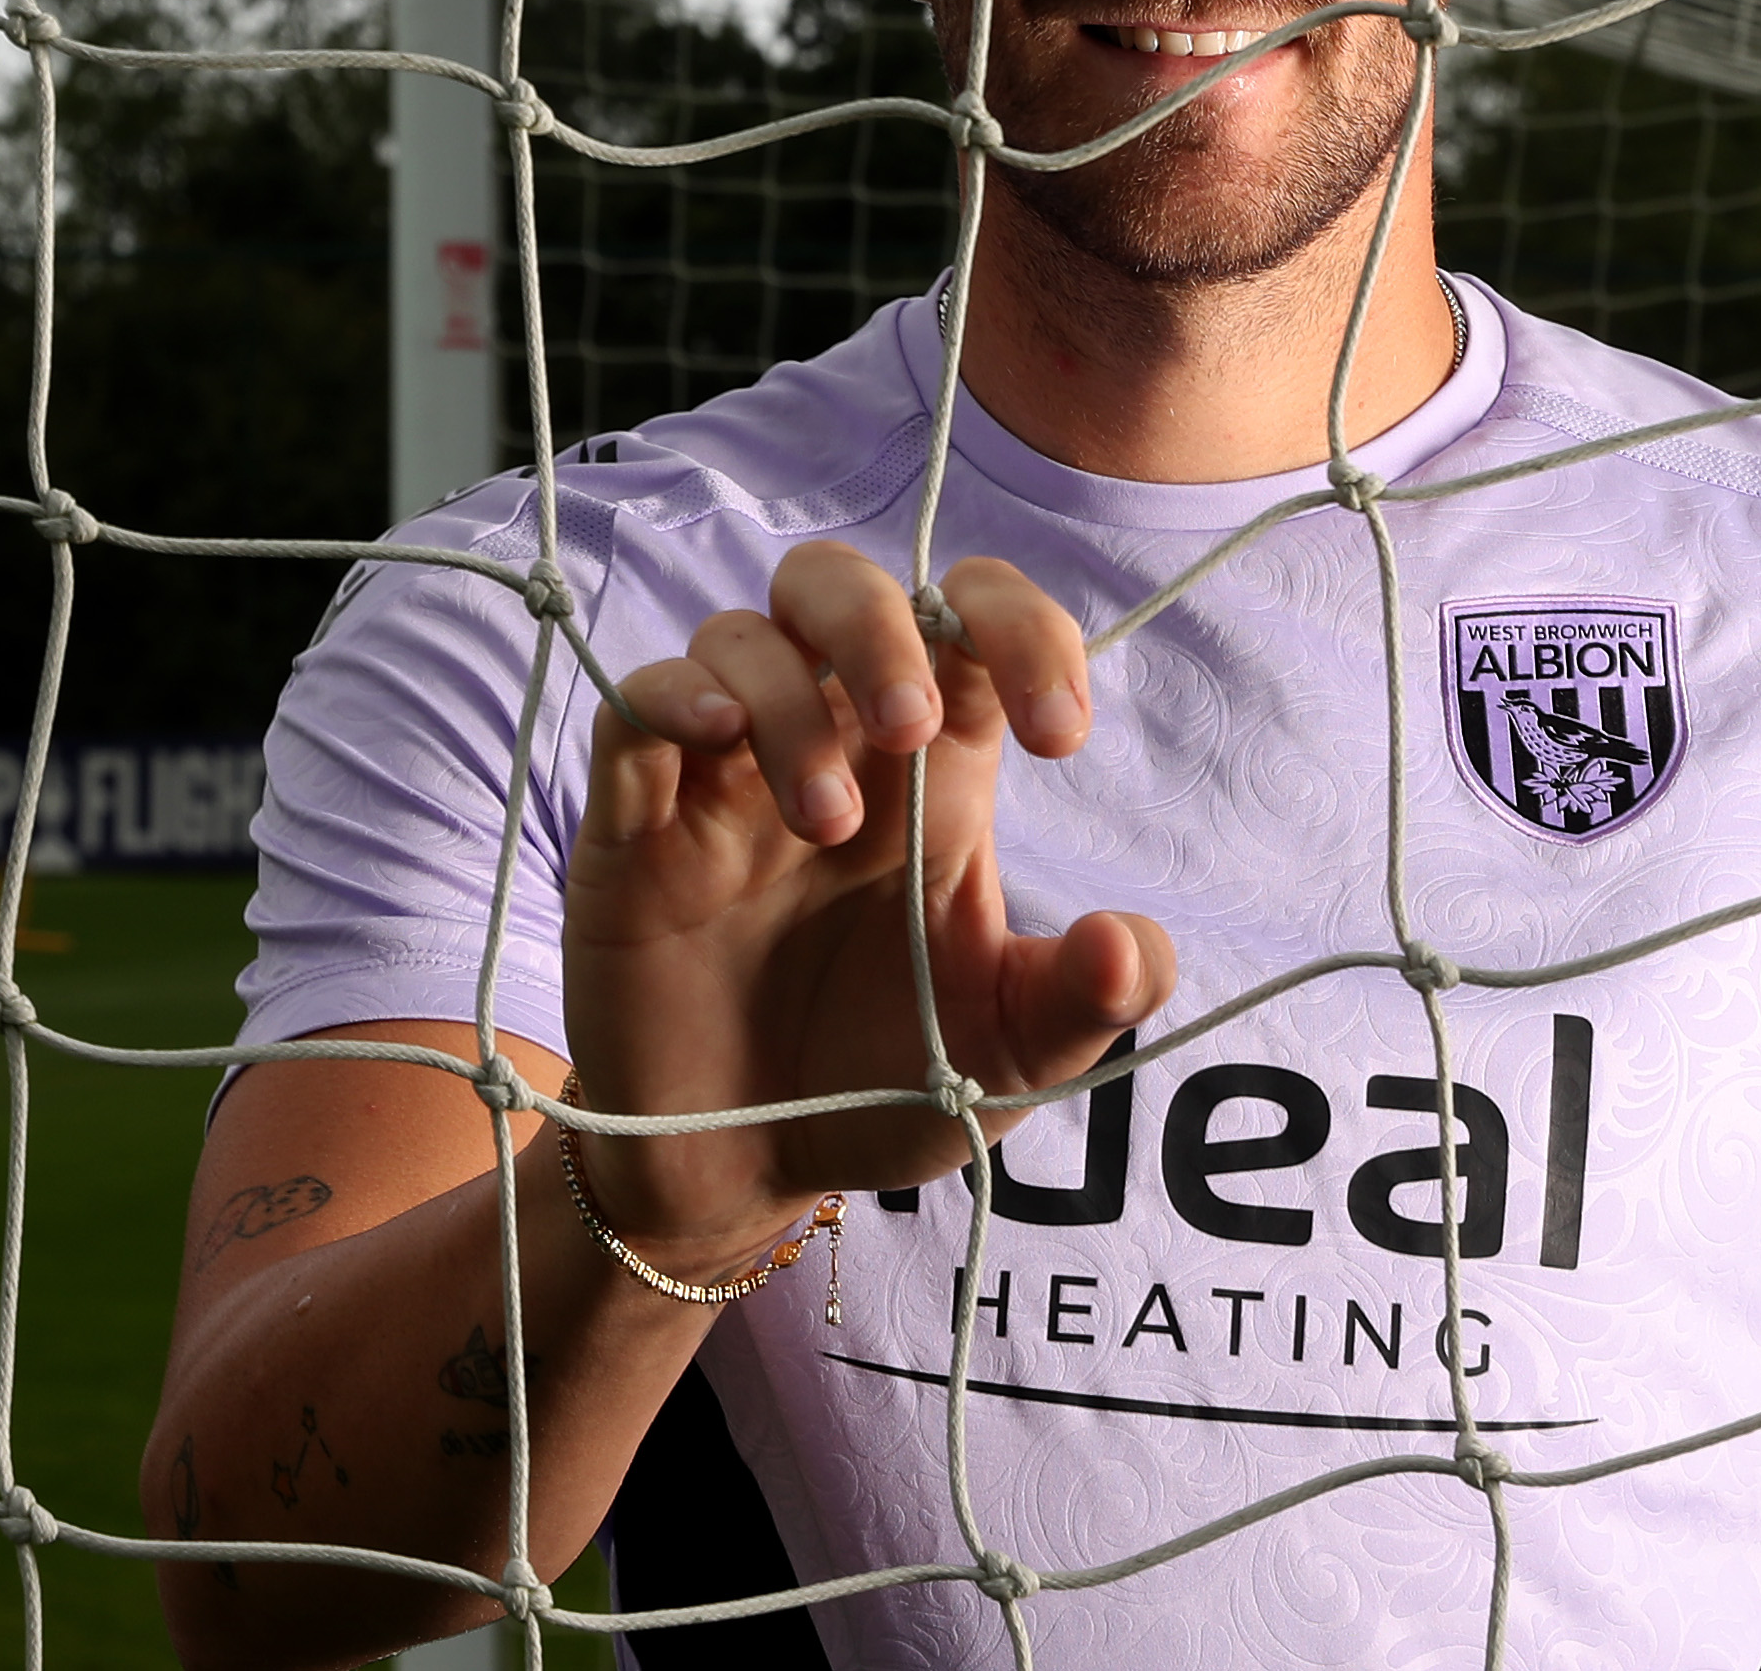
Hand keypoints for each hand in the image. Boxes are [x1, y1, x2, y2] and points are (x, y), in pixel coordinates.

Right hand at [563, 542, 1177, 1272]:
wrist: (746, 1175)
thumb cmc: (884, 1086)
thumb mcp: (1012, 1056)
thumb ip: (1086, 1000)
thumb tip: (1128, 942)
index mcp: (931, 771)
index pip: (971, 623)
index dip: (1025, 633)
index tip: (1062, 737)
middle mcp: (827, 745)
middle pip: (835, 585)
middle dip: (881, 628)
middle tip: (915, 730)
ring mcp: (723, 779)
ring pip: (738, 637)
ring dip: (790, 702)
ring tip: (827, 822)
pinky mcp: (634, 830)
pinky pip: (631, 708)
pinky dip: (671, 696)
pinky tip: (716, 739)